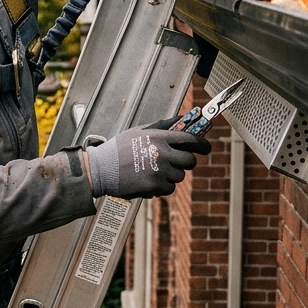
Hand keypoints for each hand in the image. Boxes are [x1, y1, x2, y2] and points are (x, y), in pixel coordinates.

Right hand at [83, 121, 211, 199]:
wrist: (101, 169)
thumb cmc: (119, 148)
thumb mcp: (139, 131)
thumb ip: (162, 126)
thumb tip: (182, 119)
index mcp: (159, 137)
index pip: (191, 140)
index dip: (203, 144)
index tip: (206, 147)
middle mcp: (162, 153)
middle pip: (190, 161)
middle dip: (186, 162)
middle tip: (176, 162)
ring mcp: (160, 171)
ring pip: (179, 176)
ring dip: (171, 175)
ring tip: (153, 170)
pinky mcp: (155, 186)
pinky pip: (169, 188)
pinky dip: (162, 187)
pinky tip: (148, 180)